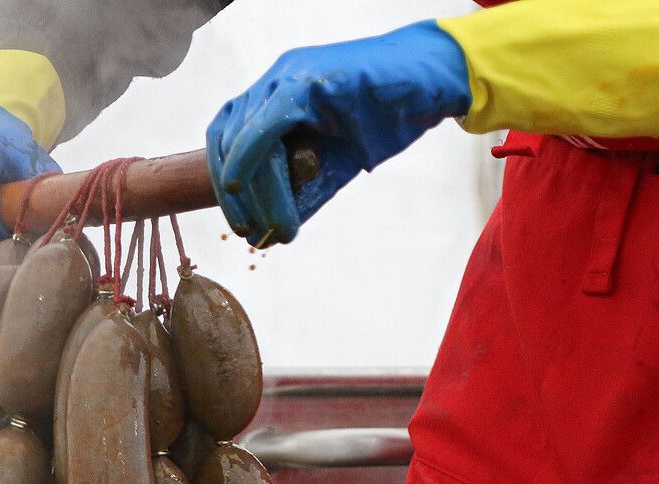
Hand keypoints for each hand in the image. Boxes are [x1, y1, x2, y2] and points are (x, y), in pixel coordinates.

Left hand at [206, 21, 471, 246]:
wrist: (433, 80)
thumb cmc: (386, 116)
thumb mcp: (337, 163)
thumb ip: (307, 190)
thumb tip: (276, 232)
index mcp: (274, 100)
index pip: (226, 140)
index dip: (226, 186)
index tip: (241, 224)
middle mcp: (274, 84)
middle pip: (225, 138)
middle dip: (232, 194)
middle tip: (248, 232)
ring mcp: (288, 77)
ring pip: (243, 134)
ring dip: (254, 189)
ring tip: (274, 226)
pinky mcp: (308, 80)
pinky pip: (267, 120)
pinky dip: (250, 155)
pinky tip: (249, 186)